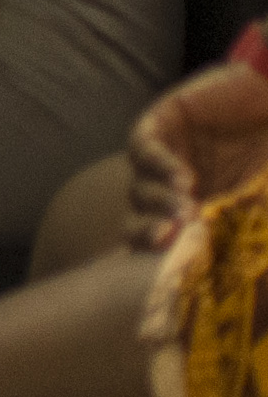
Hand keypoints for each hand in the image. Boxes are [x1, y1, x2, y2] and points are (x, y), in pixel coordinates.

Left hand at [128, 56, 267, 247]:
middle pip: (142, 223)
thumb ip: (256, 220)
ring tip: (188, 209)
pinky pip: (144, 149)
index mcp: (199, 213)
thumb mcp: (263, 195)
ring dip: (161, 203)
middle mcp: (174, 191)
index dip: (166, 263)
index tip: (184, 271)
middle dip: (155, 236)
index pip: (166, 246)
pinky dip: (160, 165)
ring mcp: (162, 159)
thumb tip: (262, 265)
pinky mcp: (157, 124)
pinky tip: (183, 177)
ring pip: (140, 191)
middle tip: (176, 240)